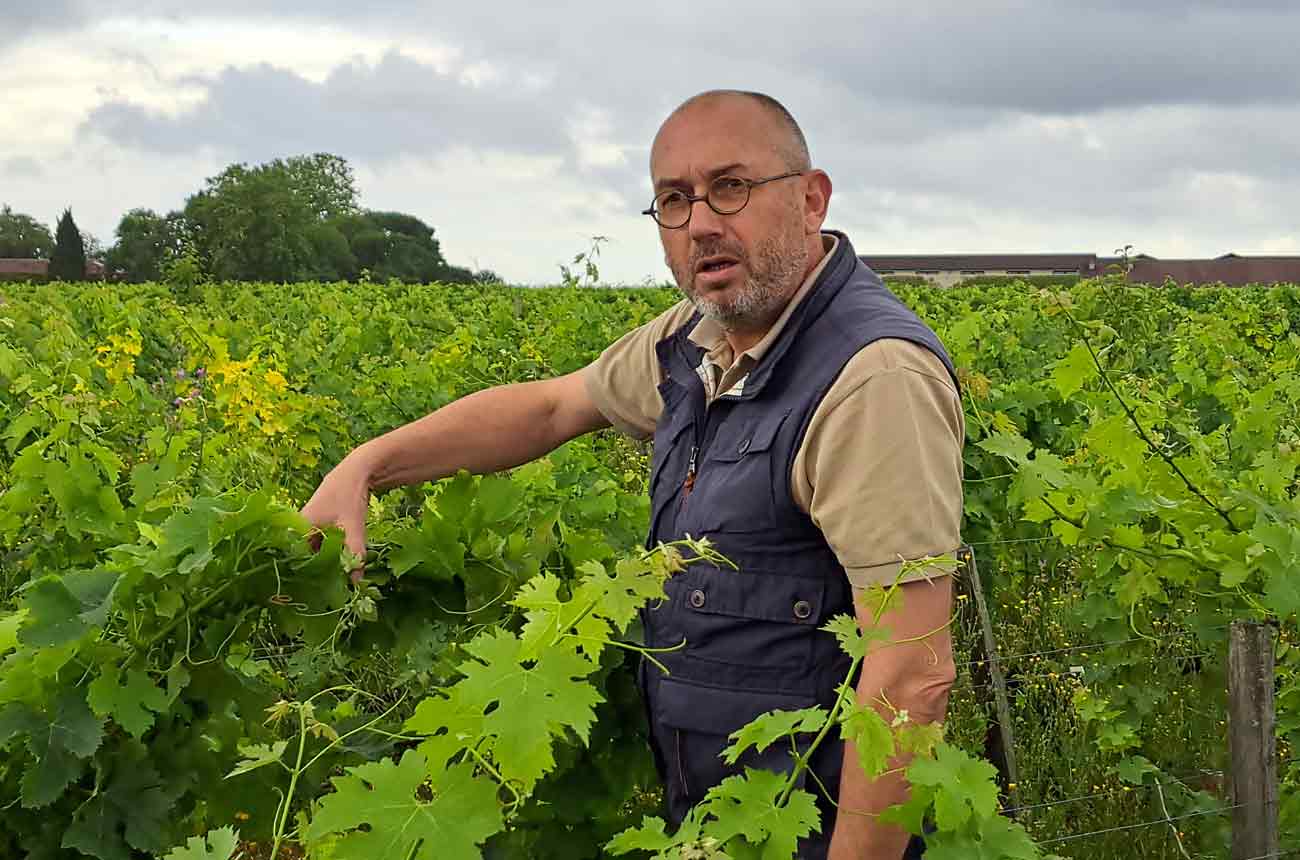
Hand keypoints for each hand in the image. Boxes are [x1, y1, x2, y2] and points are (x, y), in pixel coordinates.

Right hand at [300, 453, 372, 581]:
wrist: (358, 469)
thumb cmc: (350, 496)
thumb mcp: (353, 527)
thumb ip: (354, 553)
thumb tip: (355, 582)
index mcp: (300, 526)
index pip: (291, 557)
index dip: (297, 574)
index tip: (304, 593)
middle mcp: (300, 525)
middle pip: (302, 555)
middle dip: (311, 572)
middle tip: (320, 594)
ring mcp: (310, 523)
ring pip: (312, 549)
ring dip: (321, 563)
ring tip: (328, 586)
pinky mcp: (320, 522)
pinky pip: (319, 543)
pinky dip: (327, 554)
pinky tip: (336, 568)